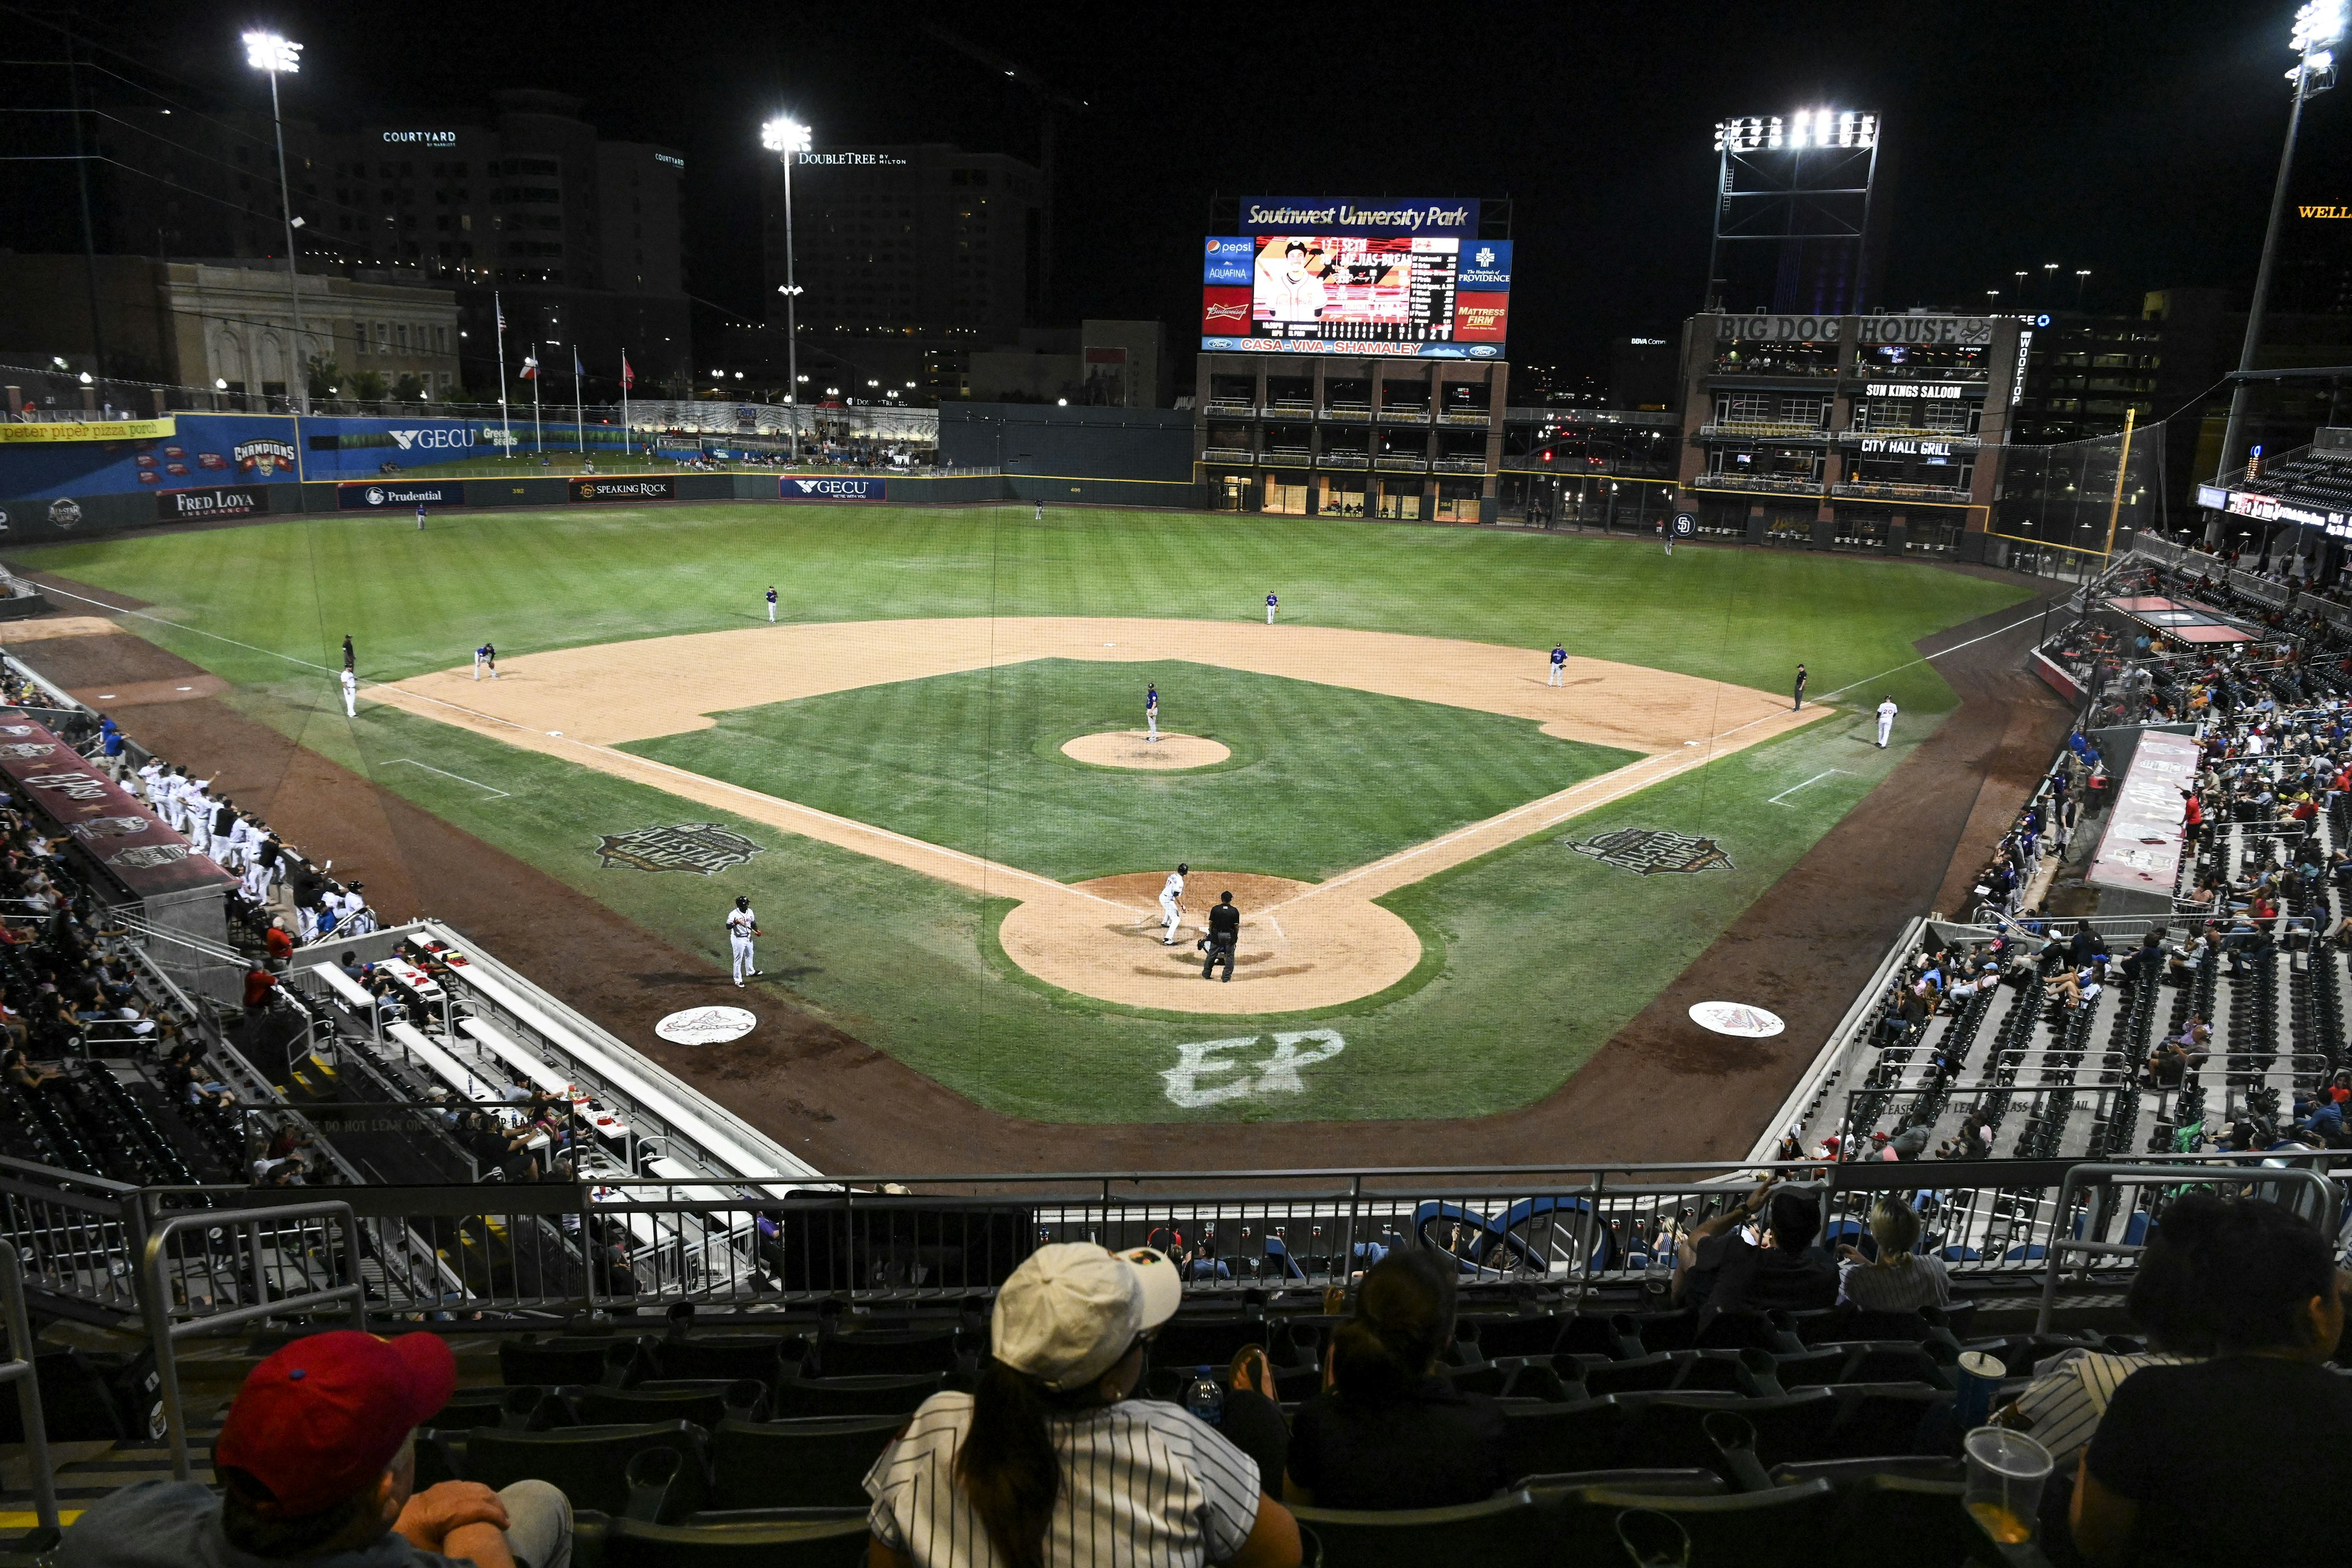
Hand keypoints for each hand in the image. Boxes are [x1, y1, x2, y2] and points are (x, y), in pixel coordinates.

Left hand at [395, 1480, 509, 1550]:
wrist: (381, 1525)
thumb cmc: (407, 1541)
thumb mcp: (428, 1550)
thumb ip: (451, 1546)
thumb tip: (471, 1551)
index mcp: (442, 1512)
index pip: (477, 1508)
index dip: (495, 1515)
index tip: (506, 1526)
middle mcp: (443, 1496)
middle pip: (478, 1493)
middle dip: (496, 1504)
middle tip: (506, 1519)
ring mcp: (439, 1489)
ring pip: (472, 1486)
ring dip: (488, 1496)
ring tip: (497, 1509)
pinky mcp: (434, 1488)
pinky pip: (462, 1484)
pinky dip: (476, 1490)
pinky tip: (478, 1499)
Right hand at [1835, 1243, 1862, 1262]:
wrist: (1865, 1263)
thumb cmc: (1859, 1260)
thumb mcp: (1852, 1257)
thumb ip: (1846, 1255)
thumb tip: (1840, 1253)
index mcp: (1851, 1248)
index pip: (1844, 1245)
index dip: (1839, 1246)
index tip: (1835, 1250)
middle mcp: (1851, 1249)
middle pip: (1843, 1247)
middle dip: (1839, 1249)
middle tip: (1835, 1254)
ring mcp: (1851, 1251)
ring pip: (1844, 1250)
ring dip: (1841, 1252)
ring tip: (1837, 1256)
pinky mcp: (1852, 1254)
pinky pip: (1846, 1253)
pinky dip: (1843, 1254)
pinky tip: (1841, 1257)